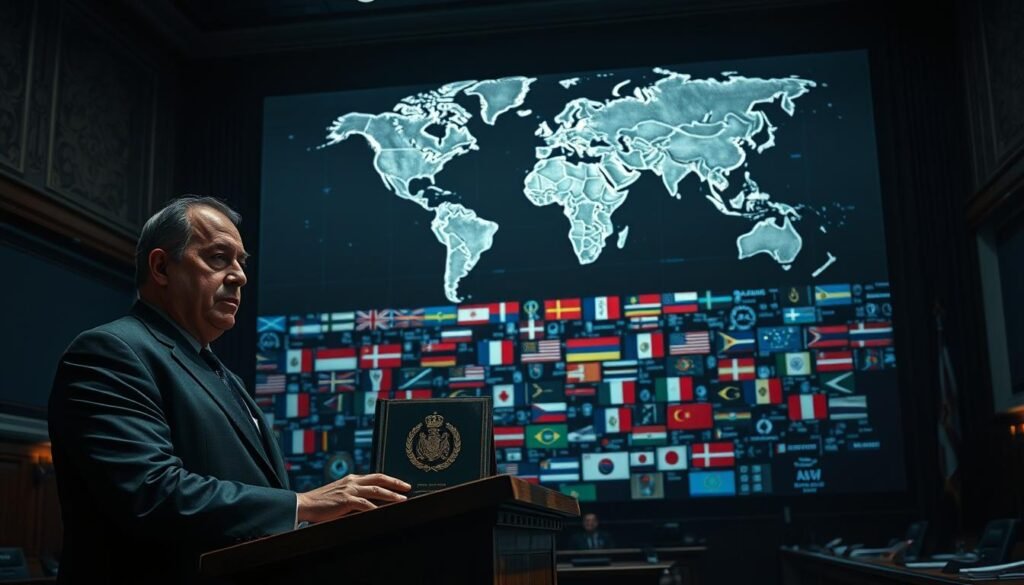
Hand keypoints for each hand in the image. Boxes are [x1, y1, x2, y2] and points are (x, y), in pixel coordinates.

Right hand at [296, 473, 410, 523]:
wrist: (304, 504)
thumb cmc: (321, 503)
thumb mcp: (340, 495)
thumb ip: (354, 496)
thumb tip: (369, 504)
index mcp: (352, 479)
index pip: (375, 477)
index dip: (390, 480)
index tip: (401, 484)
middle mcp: (352, 481)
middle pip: (379, 480)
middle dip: (395, 483)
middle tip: (408, 487)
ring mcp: (349, 490)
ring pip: (376, 491)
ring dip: (391, 495)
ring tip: (402, 499)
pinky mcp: (345, 500)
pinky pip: (365, 504)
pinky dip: (376, 508)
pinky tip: (384, 512)